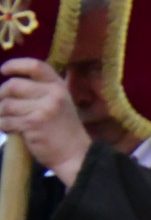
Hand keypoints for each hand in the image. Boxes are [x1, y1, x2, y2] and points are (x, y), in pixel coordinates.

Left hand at [0, 58, 90, 185]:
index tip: (3, 71)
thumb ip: (41, 91)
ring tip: (9, 121)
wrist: (75, 154)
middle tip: (2, 106)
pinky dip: (4, 126)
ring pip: (6, 104)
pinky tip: (11, 130)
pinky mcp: (34, 123)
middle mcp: (53, 94)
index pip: (35, 66)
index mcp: (59, 86)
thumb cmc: (63, 129)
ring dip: (2, 114)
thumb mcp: (59, 103)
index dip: (15, 65)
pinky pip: (6, 121)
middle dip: (1, 95)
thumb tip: (7, 85)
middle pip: (13, 85)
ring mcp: (44, 108)